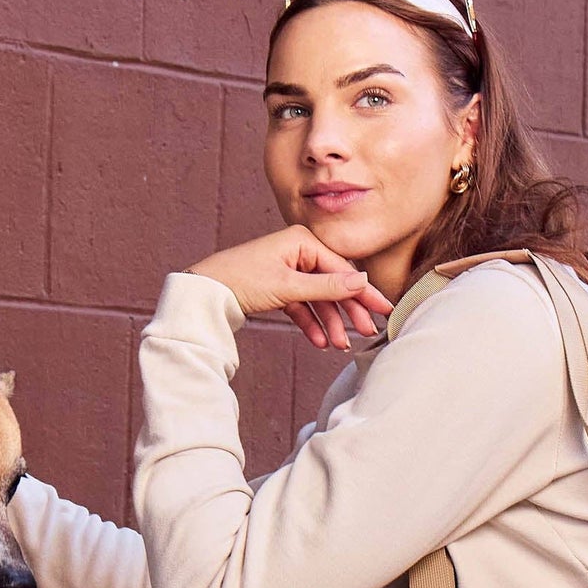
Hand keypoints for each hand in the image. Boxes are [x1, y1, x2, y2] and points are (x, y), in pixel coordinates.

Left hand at [186, 227, 393, 351]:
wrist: (205, 293)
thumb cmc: (242, 280)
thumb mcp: (288, 286)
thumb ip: (327, 287)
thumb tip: (362, 282)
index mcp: (303, 241)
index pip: (342, 270)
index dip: (363, 293)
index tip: (383, 310)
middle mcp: (298, 252)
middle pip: (332, 285)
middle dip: (348, 312)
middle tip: (365, 333)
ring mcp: (288, 270)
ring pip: (318, 299)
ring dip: (329, 323)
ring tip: (338, 346)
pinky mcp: (279, 288)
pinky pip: (302, 306)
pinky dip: (310, 324)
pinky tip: (318, 342)